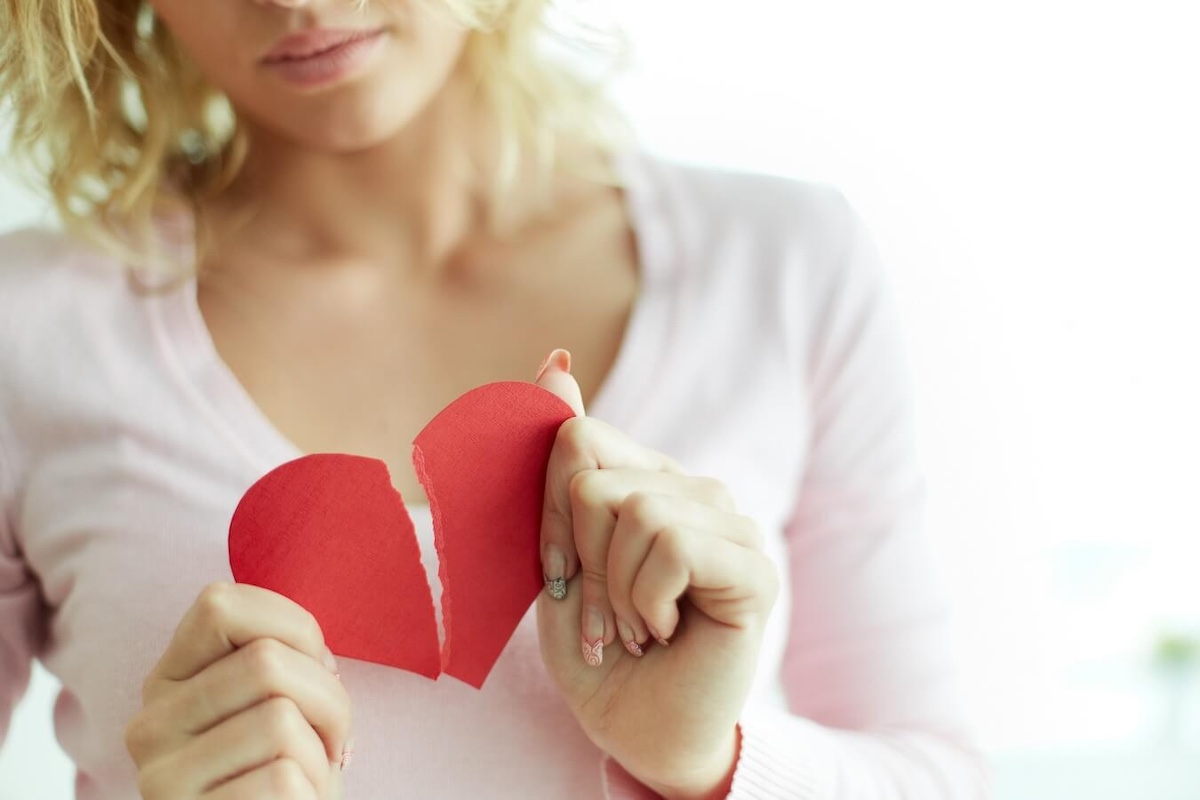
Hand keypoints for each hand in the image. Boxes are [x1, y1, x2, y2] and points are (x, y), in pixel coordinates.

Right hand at [125, 584, 352, 799]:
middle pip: (266, 662)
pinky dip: (312, 792)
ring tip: (309, 774)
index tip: (315, 665)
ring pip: (279, 719)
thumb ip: (279, 658)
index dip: (293, 625)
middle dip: (329, 696)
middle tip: (331, 735)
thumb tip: (314, 653)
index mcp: (169, 680)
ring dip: (322, 750)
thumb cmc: (288, 767)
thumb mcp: (275, 701)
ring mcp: (161, 779)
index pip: (220, 604)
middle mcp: (149, 725)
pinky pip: (283, 779)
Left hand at [534, 351, 779, 798]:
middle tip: (605, 616)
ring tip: (639, 627)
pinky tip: (668, 629)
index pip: (576, 436)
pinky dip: (648, 599)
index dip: (548, 512)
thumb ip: (559, 466)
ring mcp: (728, 521)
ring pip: (631, 509)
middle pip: (593, 475)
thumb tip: (556, 361)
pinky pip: (671, 543)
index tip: (561, 575)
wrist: (638, 730)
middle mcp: (692, 488)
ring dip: (614, 592)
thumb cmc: (599, 650)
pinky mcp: (751, 564)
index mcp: (645, 480)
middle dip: (578, 560)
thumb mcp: (558, 554)